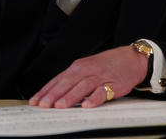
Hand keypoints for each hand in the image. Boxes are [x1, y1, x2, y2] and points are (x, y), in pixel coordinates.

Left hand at [29, 45, 147, 108]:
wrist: (131, 58)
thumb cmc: (107, 65)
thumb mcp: (86, 68)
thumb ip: (71, 80)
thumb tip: (52, 94)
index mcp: (78, 67)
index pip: (58, 80)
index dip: (46, 91)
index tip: (34, 101)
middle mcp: (87, 70)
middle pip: (67, 83)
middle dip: (54, 94)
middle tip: (43, 105)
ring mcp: (100, 77)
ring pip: (82, 87)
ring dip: (70, 96)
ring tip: (60, 106)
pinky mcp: (114, 84)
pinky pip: (103, 92)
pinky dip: (95, 98)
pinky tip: (87, 105)